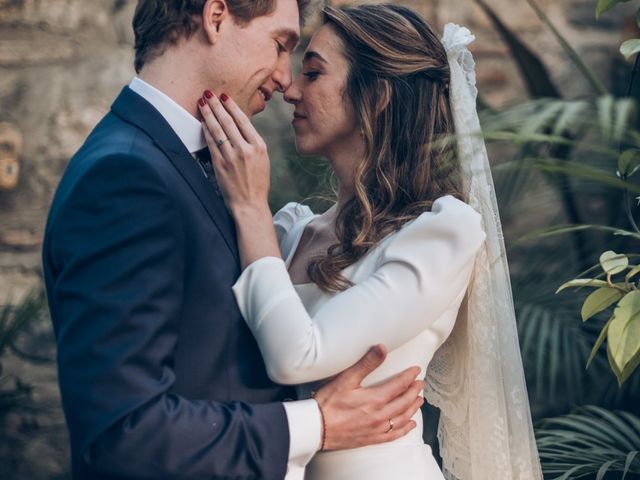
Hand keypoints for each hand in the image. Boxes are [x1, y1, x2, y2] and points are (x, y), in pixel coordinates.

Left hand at [198, 91, 269, 216]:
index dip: (231, 106)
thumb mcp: (262, 160)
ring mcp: (232, 157)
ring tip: (202, 102)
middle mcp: (246, 149)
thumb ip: (253, 143)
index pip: (243, 121)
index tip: (224, 96)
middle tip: (209, 94)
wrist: (250, 204)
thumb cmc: (257, 183)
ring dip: (208, 114)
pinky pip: (211, 143)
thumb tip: (240, 127)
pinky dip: (206, 131)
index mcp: (259, 146)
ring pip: (218, 130)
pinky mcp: (221, 165)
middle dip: (217, 105)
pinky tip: (202, 122)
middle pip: (228, 122)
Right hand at [313, 345, 423, 450]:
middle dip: (414, 391)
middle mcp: (380, 415)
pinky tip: (410, 425)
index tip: (416, 370)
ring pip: (402, 418)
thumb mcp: (346, 379)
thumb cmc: (328, 403)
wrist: (316, 428)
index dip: (409, 376)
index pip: (399, 385)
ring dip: (413, 408)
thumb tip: (382, 348)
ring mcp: (377, 429)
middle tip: (420, 384)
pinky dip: (404, 429)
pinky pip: (393, 435)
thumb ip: (366, 363)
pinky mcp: (371, 439)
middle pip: (404, 402)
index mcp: (376, 399)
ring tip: (419, 400)